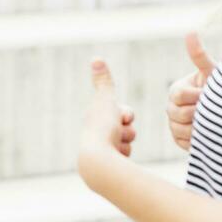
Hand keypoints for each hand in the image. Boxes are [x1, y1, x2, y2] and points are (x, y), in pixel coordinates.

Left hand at [78, 59, 136, 189]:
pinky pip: (126, 156)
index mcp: (95, 118)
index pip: (123, 113)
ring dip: (126, 143)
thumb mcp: (105, 100)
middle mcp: (95, 133)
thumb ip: (104, 80)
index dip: (126, 114)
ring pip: (127, 142)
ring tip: (115, 146)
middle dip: (127, 130)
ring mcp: (100, 149)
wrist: (97, 158)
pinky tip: (116, 159)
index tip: (120, 117)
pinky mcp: (105, 163)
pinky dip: (124, 155)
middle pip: (126, 128)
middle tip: (118, 132)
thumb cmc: (102, 126)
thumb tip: (96, 57)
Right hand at [166, 32, 214, 151]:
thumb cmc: (221, 88)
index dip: (197, 96)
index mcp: (177, 89)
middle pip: (178, 114)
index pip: (179, 95)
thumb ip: (200, 56)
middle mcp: (171, 107)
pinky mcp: (179, 140)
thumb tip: (190, 32)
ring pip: (179, 130)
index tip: (212, 95)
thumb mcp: (213, 72)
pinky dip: (196, 140)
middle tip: (217, 110)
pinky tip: (209, 134)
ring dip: (199, 128)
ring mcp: (173, 124)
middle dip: (199, 113)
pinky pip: (183, 143)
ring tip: (214, 122)